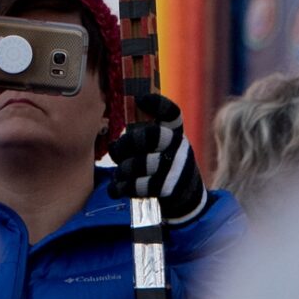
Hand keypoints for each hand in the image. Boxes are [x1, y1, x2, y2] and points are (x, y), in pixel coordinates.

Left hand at [108, 92, 208, 221]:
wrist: (186, 199)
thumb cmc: (164, 168)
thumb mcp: (160, 149)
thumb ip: (139, 142)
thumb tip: (113, 145)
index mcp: (176, 134)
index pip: (172, 114)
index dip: (157, 104)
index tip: (140, 99)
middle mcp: (179, 147)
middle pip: (152, 136)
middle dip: (128, 142)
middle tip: (117, 148)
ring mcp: (175, 169)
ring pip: (140, 164)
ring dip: (122, 169)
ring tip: (119, 173)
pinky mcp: (168, 189)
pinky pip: (138, 186)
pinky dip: (121, 188)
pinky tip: (116, 189)